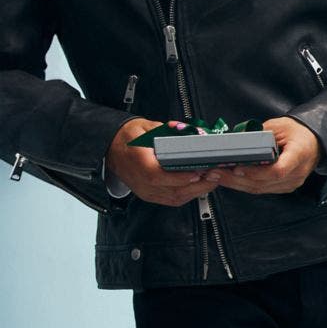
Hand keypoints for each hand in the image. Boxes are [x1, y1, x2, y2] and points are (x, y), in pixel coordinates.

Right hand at [107, 115, 226, 206]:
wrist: (110, 148)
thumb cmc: (127, 137)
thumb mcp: (147, 127)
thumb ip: (169, 131)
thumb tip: (191, 132)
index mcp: (139, 162)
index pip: (158, 176)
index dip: (179, 177)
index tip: (197, 173)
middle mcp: (141, 180)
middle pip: (170, 191)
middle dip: (197, 185)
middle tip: (213, 174)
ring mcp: (144, 190)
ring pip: (173, 198)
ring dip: (195, 191)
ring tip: (211, 180)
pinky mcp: (148, 194)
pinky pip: (170, 200)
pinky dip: (186, 195)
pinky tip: (198, 187)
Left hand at [226, 117, 323, 195]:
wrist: (314, 142)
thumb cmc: (299, 132)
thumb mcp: (280, 126)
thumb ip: (259, 135)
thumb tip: (236, 142)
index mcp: (299, 154)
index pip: (278, 170)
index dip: (256, 172)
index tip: (238, 168)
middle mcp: (296, 173)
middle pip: (263, 182)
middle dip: (235, 178)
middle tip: (216, 171)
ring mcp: (290, 183)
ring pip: (259, 189)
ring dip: (236, 183)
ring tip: (218, 175)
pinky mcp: (284, 187)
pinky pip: (261, 189)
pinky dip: (244, 184)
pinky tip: (231, 179)